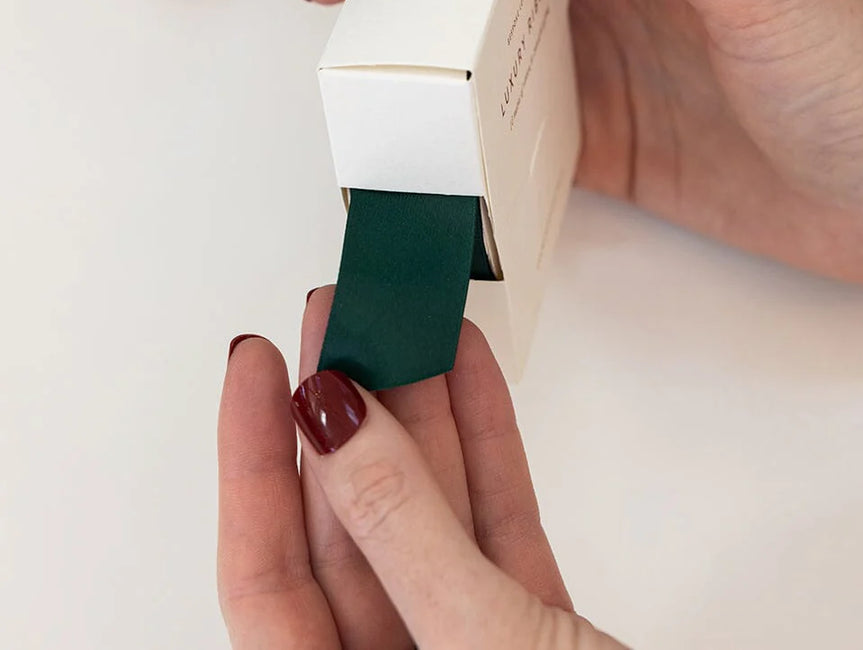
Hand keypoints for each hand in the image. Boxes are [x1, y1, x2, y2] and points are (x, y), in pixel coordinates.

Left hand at [218, 289, 624, 648]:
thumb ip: (405, 540)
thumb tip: (336, 432)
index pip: (265, 576)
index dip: (253, 460)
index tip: (259, 364)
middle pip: (349, 529)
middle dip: (346, 411)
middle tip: (340, 321)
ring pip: (427, 514)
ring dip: (420, 412)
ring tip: (404, 324)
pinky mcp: (534, 633)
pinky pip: (495, 525)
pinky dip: (486, 446)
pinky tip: (469, 379)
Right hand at [300, 0, 862, 283]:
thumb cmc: (846, 71)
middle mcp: (600, 0)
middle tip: (336, 23)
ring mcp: (596, 79)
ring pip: (482, 58)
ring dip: (422, 66)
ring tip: (362, 89)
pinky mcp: (602, 152)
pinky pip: (513, 141)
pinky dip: (466, 145)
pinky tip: (426, 155)